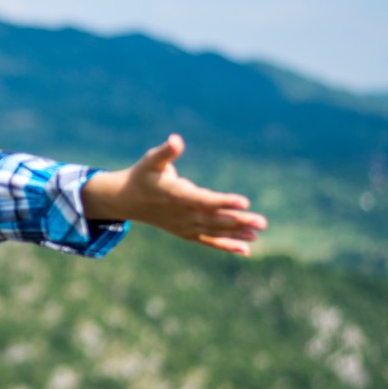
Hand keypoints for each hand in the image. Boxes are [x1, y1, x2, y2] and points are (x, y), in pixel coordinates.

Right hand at [81, 134, 266, 254]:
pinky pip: (208, 241)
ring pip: (213, 231)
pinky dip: (225, 245)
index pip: (203, 200)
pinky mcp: (186, 232)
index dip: (223, 202)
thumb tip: (176, 139)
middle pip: (214, 219)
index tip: (244, 202)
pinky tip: (245, 249)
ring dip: (236, 233)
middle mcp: (181, 214)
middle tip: (262, 222)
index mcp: (175, 195)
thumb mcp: (151, 160)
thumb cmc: (142, 175)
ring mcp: (184, 225)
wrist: (125, 200)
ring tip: (257, 233)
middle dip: (238, 221)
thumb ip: (166, 152)